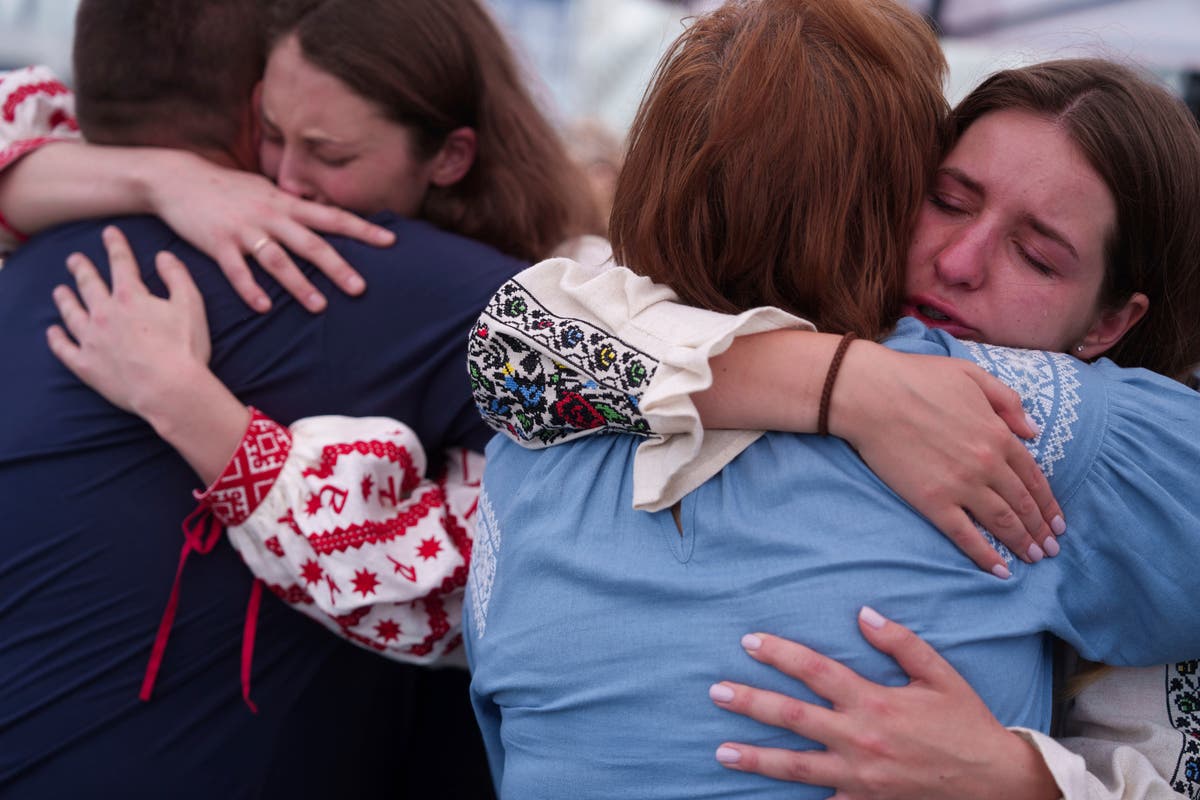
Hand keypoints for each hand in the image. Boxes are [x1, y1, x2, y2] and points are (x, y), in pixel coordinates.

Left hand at [47, 225, 250, 482]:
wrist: (169, 389)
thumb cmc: (185, 348)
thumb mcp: (191, 305)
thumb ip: (177, 276)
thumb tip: (164, 256)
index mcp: (130, 296)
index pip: (120, 263)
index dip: (115, 245)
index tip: (109, 233)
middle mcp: (104, 313)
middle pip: (88, 284)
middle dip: (81, 268)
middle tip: (74, 259)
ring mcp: (91, 339)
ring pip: (71, 313)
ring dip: (65, 299)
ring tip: (60, 291)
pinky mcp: (86, 365)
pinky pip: (64, 349)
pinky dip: (57, 339)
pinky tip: (53, 332)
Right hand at [145, 150, 395, 312]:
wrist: (177, 178)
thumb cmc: (228, 188)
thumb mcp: (266, 190)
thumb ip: (293, 206)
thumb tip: (324, 215)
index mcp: (285, 203)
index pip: (332, 216)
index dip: (362, 229)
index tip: (391, 241)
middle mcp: (269, 215)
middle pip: (310, 243)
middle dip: (337, 266)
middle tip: (360, 289)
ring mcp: (243, 230)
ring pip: (277, 260)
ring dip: (298, 285)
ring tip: (319, 307)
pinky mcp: (216, 243)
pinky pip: (236, 270)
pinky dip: (250, 289)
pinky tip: (264, 307)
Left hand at [708, 611, 1060, 799]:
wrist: (995, 784)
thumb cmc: (966, 725)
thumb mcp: (940, 675)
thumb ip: (900, 642)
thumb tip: (863, 613)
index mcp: (874, 702)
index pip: (815, 670)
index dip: (779, 654)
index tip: (749, 642)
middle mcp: (859, 739)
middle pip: (792, 717)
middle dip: (750, 703)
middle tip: (716, 693)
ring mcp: (858, 776)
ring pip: (795, 765)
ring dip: (755, 758)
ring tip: (721, 751)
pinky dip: (795, 799)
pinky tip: (767, 796)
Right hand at [835, 342, 1064, 575]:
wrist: (871, 393)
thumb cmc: (917, 378)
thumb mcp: (972, 375)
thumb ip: (1008, 401)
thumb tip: (1033, 431)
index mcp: (998, 435)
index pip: (1033, 477)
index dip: (1048, 504)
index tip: (1057, 522)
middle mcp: (987, 464)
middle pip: (1022, 505)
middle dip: (1040, 529)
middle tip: (1050, 548)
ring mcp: (961, 486)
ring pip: (1002, 523)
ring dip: (1022, 544)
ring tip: (1033, 558)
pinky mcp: (933, 502)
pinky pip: (966, 536)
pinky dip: (986, 556)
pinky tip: (1000, 570)